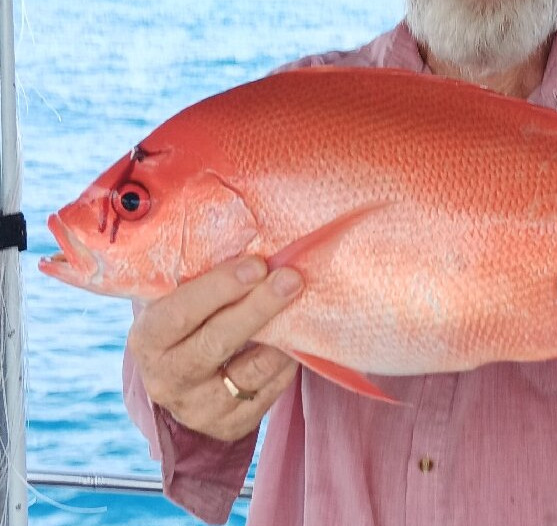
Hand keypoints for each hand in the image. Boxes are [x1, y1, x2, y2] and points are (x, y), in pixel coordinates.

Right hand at [127, 255, 303, 441]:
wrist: (181, 379)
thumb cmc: (190, 319)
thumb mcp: (179, 297)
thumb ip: (204, 273)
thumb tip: (256, 237)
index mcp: (148, 338)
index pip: (179, 313)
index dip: (219, 288)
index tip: (257, 264)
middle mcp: (166, 378)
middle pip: (215, 343)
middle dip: (257, 308)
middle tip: (291, 279)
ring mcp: (197, 408)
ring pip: (248, 373)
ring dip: (280, 338)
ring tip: (300, 307)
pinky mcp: (229, 426)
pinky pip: (267, 394)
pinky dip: (285, 366)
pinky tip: (293, 342)